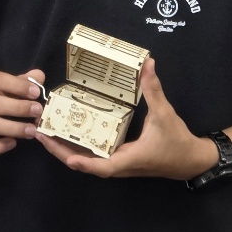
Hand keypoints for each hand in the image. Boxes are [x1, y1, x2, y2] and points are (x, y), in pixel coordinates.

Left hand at [36, 58, 216, 178]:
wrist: (191, 160)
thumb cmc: (177, 141)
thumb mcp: (165, 114)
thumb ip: (154, 90)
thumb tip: (148, 65)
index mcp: (130, 159)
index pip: (104, 166)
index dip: (86, 163)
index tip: (68, 158)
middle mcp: (121, 165)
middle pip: (86, 164)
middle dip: (62, 152)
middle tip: (40, 136)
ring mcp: (118, 164)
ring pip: (87, 162)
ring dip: (66, 150)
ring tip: (46, 135)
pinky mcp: (119, 160)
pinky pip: (94, 157)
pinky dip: (78, 148)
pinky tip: (66, 136)